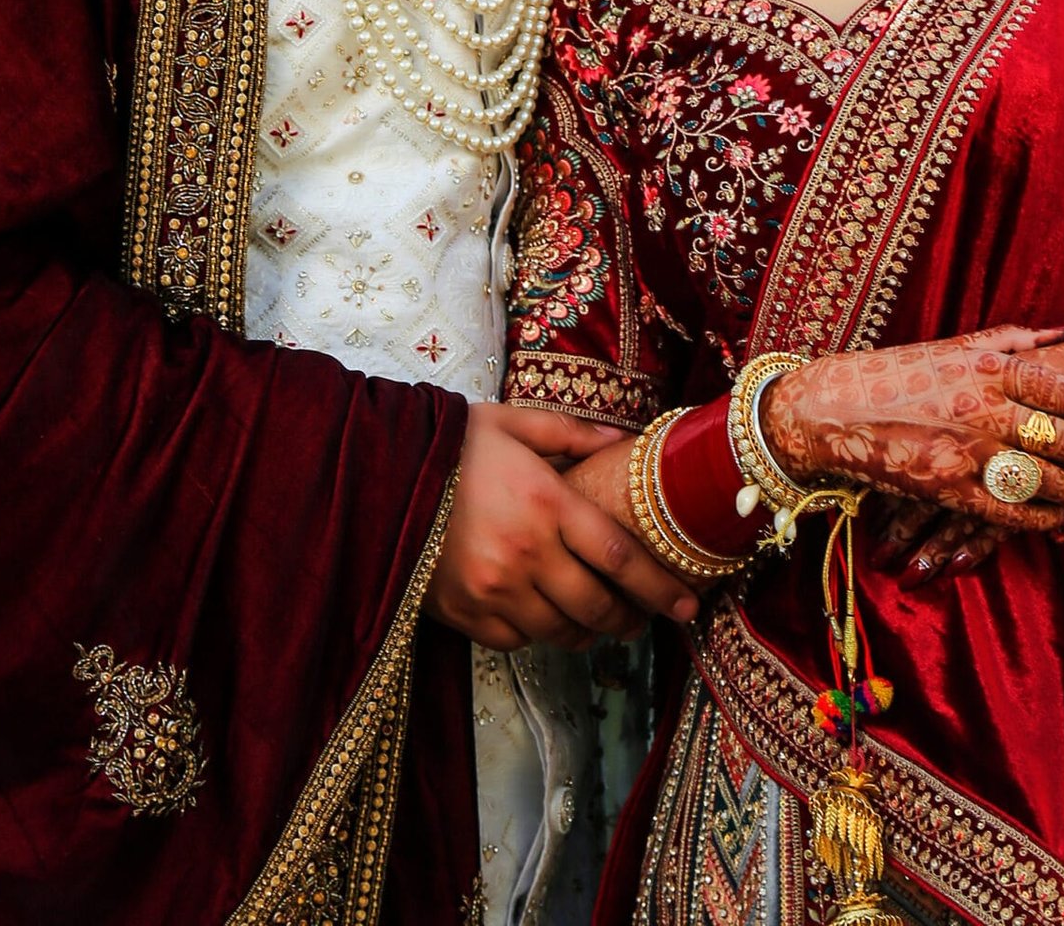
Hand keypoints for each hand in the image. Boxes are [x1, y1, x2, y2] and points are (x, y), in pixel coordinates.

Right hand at [424, 406, 700, 651]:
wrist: (376, 476)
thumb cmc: (452, 446)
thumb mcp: (513, 423)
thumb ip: (572, 435)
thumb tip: (624, 441)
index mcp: (546, 504)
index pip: (620, 558)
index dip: (659, 588)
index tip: (687, 606)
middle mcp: (526, 554)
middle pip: (597, 607)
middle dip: (628, 620)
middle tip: (641, 620)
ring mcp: (495, 591)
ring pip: (561, 632)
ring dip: (586, 632)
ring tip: (595, 620)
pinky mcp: (466, 615)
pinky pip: (518, 641)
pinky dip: (536, 633)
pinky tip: (540, 614)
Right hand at [763, 324, 1063, 536]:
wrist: (836, 408)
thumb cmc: (901, 372)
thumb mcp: (958, 345)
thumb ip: (1016, 339)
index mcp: (992, 368)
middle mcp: (986, 408)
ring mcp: (969, 451)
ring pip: (1048, 480)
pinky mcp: (949, 488)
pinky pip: (1010, 510)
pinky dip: (1042, 518)